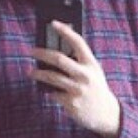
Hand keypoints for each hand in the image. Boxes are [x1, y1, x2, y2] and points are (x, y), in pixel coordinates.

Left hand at [32, 23, 120, 137]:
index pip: (78, 42)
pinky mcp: (71, 104)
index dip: (65, 30)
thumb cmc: (96, 89)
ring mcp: (77, 90)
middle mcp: (85, 76)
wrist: (106, 114)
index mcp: (91, 64)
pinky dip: (50, 92)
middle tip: (32, 51)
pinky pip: (54, 94)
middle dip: (42, 53)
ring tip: (31, 72)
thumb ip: (80, 62)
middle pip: (59, 59)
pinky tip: (49, 91)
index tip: (53, 23)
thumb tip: (56, 53)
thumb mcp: (93, 72)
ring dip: (38, 73)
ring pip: (52, 77)